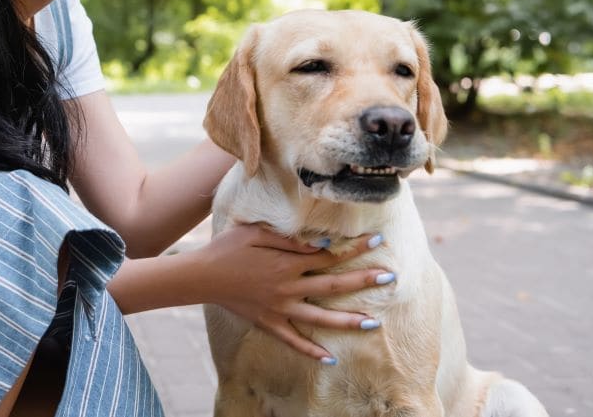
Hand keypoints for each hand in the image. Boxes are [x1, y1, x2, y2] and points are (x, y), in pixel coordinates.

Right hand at [199, 224, 392, 361]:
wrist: (202, 276)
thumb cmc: (228, 248)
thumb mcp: (256, 233)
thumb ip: (290, 240)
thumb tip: (323, 245)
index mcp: (288, 263)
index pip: (329, 255)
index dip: (354, 247)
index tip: (377, 239)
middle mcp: (289, 288)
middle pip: (334, 286)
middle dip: (364, 280)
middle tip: (390, 277)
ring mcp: (280, 309)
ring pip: (321, 318)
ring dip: (349, 321)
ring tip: (374, 322)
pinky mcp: (269, 324)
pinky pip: (294, 341)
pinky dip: (311, 351)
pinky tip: (330, 358)